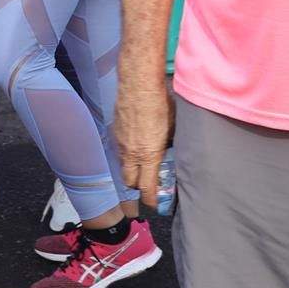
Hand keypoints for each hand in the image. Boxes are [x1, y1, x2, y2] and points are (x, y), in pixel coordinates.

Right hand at [114, 78, 172, 200]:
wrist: (138, 85)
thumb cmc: (160, 104)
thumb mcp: (173, 128)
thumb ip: (169, 144)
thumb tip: (170, 151)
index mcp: (148, 155)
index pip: (146, 187)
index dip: (150, 199)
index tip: (155, 202)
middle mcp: (131, 154)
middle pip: (130, 182)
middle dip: (138, 186)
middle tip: (148, 183)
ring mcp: (120, 144)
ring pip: (123, 165)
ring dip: (132, 168)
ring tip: (143, 162)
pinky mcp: (115, 132)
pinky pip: (120, 150)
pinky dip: (127, 152)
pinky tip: (136, 142)